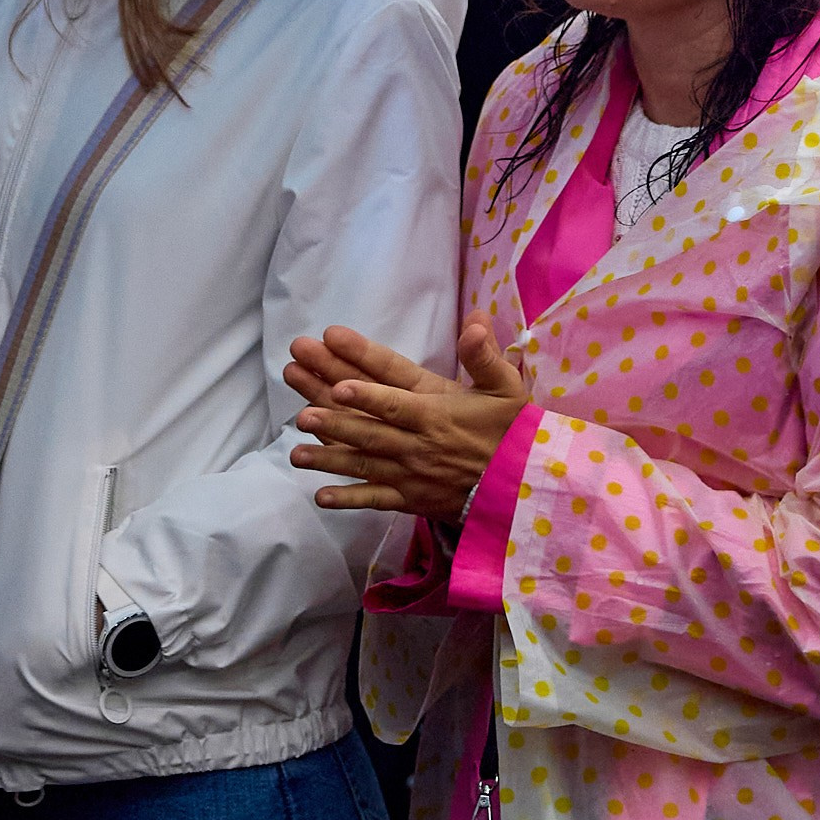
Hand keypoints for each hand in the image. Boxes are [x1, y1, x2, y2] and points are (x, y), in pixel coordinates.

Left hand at [286, 317, 531, 520]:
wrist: (524, 486)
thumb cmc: (512, 431)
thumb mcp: (506, 388)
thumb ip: (486, 355)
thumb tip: (476, 320)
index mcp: (437, 413)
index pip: (396, 401)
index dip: (369, 395)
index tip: (339, 386)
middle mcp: (418, 444)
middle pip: (370, 430)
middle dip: (334, 419)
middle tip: (301, 412)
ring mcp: (411, 474)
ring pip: (365, 464)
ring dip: (329, 459)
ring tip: (294, 452)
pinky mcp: (411, 498)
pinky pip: (376, 500)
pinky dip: (349, 500)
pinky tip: (320, 496)